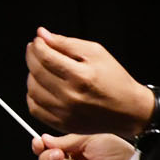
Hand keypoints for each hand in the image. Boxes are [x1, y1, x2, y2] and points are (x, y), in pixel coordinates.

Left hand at [25, 27, 153, 136]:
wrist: (129, 110)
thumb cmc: (114, 79)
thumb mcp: (96, 53)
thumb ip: (67, 43)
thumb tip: (43, 35)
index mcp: (81, 76)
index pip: (45, 58)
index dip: (37, 46)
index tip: (38, 41)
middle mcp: (71, 96)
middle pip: (36, 73)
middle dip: (31, 57)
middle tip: (35, 50)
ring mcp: (65, 113)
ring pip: (33, 91)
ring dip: (31, 75)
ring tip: (40, 68)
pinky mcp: (62, 124)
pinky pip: (35, 109)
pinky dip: (33, 96)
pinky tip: (41, 87)